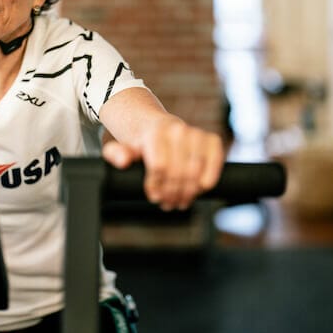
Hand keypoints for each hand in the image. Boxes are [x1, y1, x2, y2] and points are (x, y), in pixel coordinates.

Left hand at [103, 117, 224, 210]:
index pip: (159, 167)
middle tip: (167, 204)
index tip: (153, 196)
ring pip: (196, 171)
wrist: (159, 128)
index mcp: (155, 132)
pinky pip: (215, 162)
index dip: (157, 186)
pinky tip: (199, 190)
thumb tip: (123, 161)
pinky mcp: (212, 139)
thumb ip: (116, 154)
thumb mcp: (124, 149)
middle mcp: (177, 129)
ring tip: (180, 201)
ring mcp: (196, 133)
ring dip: (189, 192)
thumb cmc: (143, 145)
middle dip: (172, 194)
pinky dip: (208, 180)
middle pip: (178, 172)